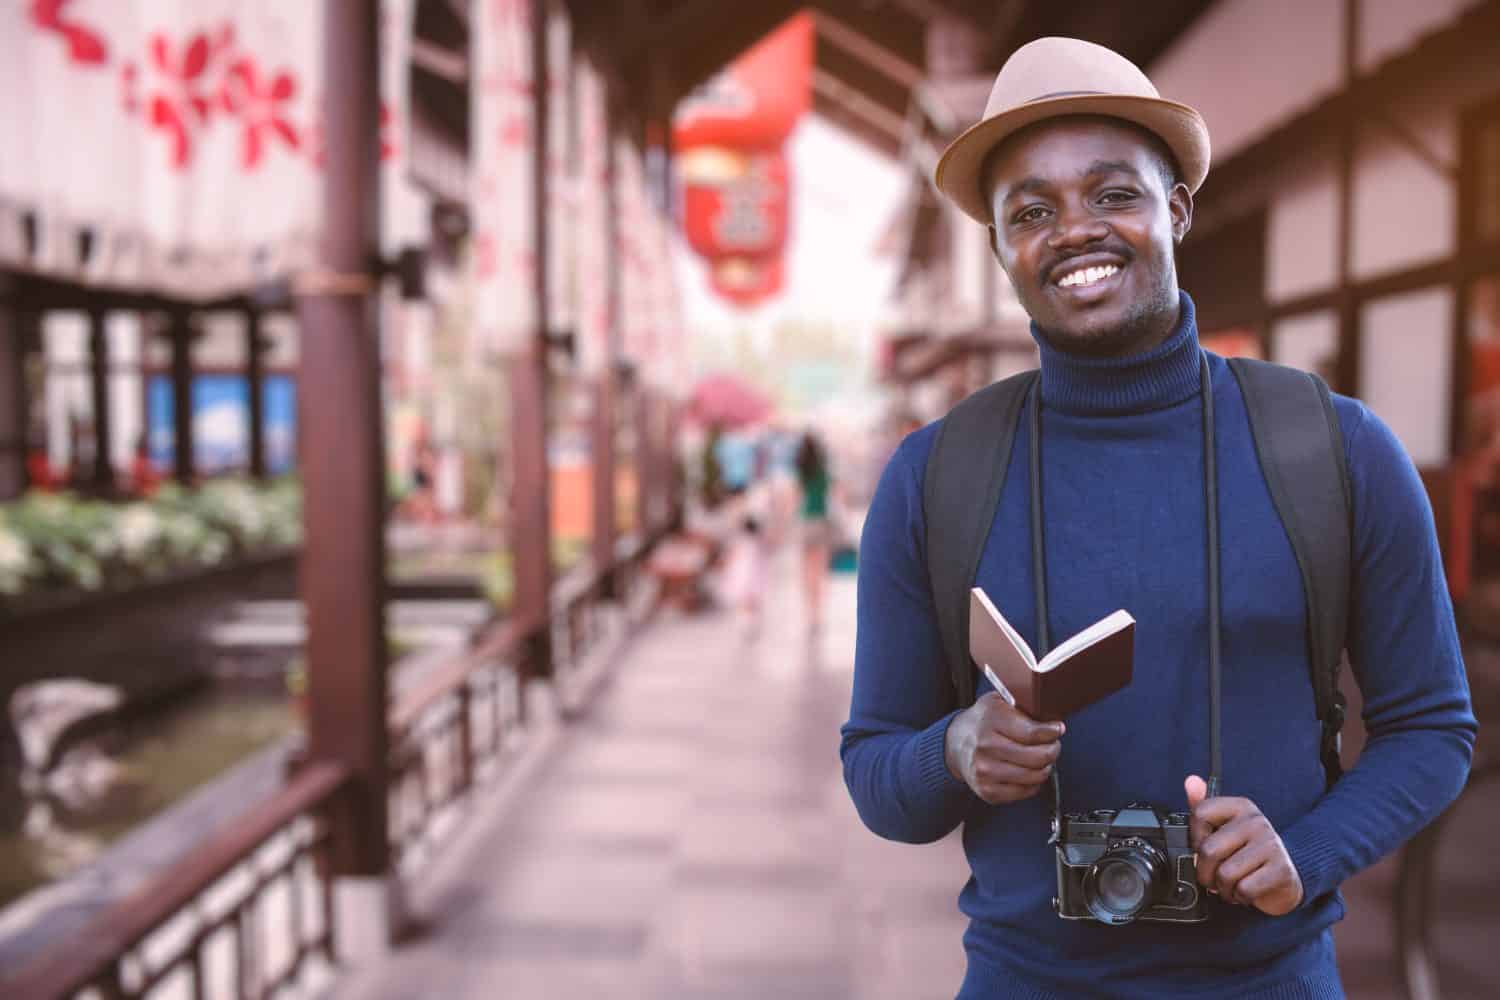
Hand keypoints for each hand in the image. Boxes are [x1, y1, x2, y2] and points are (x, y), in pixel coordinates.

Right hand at [945, 694, 1063, 803]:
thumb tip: (1053, 721)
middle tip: (1052, 745)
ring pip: (1035, 776)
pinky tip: (1027, 770)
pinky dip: (1033, 782)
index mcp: (991, 721)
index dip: (1053, 732)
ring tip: (1040, 757)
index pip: (1033, 733)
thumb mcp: (999, 702)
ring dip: (1045, 767)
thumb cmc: (983, 722)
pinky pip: (1026, 791)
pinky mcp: (988, 791)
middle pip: (1038, 757)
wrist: (955, 744)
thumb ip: (1024, 706)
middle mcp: (986, 747)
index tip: (1057, 729)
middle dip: (1053, 750)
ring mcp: (986, 771)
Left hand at [1184, 775, 1302, 915]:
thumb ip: (1203, 806)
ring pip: (1225, 874)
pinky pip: (1244, 889)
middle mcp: (1256, 821)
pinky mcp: (1281, 870)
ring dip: (1222, 888)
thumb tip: (1191, 781)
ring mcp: (1271, 845)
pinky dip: (1240, 897)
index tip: (1203, 848)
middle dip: (1205, 873)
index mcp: (1240, 806)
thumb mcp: (1224, 828)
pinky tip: (1245, 892)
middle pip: (1208, 850)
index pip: (1200, 814)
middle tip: (1212, 877)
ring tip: (1230, 885)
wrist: (1285, 877)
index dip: (1194, 838)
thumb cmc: (1247, 853)